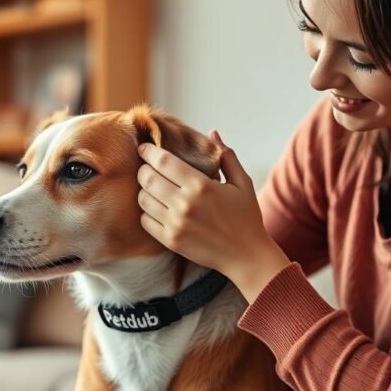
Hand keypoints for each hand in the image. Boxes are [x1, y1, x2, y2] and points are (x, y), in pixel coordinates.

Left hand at [137, 131, 291, 300]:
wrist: (246, 256)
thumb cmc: (246, 217)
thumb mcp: (242, 183)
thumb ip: (227, 156)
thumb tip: (212, 133)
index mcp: (201, 186)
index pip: (163, 162)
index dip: (149, 151)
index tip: (143, 147)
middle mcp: (185, 204)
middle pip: (148, 178)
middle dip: (144, 169)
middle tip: (147, 167)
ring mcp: (175, 224)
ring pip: (143, 199)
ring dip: (144, 190)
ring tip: (152, 187)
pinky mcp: (170, 241)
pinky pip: (145, 220)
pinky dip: (146, 211)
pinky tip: (156, 207)